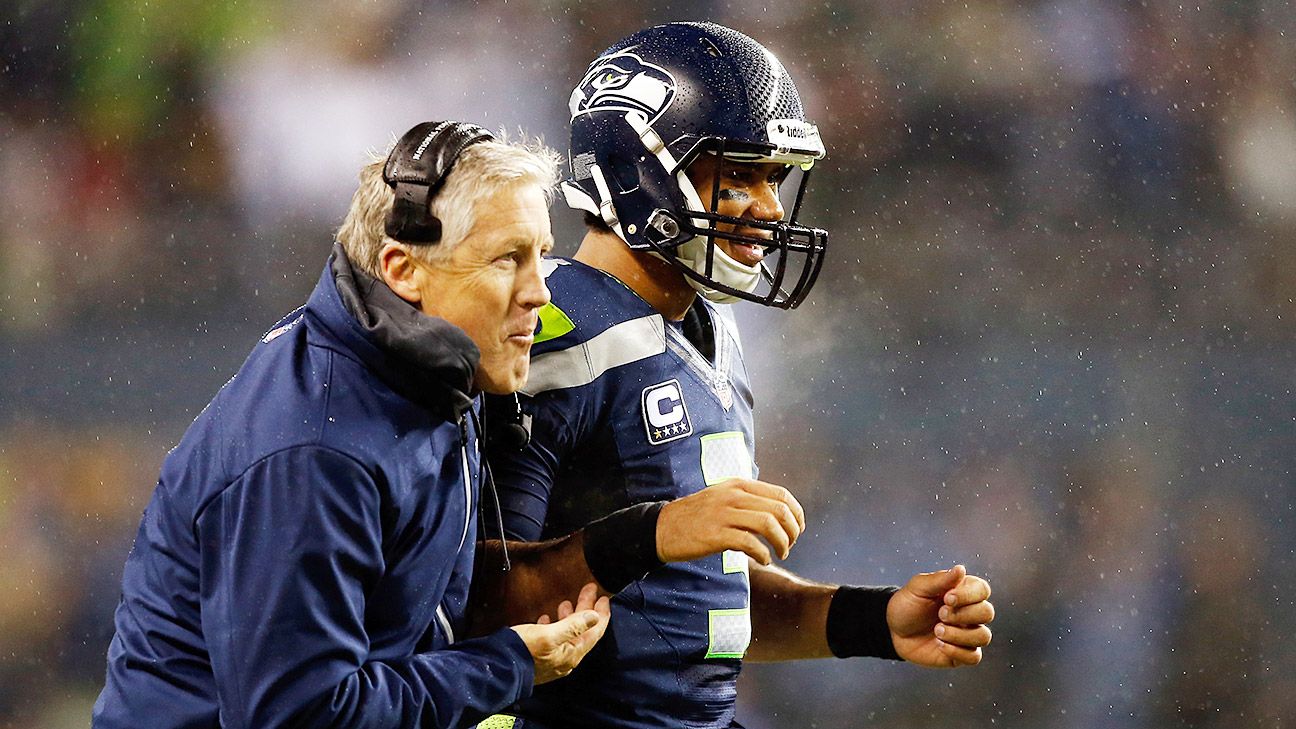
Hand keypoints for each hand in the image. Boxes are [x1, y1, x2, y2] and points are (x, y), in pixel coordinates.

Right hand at [510, 583, 610, 683]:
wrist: (499, 668)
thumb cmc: (524, 650)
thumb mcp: (549, 635)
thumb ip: (573, 625)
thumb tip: (594, 616)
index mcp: (572, 653)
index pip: (595, 632)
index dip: (601, 614)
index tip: (603, 597)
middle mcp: (566, 658)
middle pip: (582, 631)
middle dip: (586, 609)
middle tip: (587, 591)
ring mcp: (553, 658)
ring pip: (567, 634)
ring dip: (570, 616)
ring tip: (567, 603)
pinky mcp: (540, 657)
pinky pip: (553, 639)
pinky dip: (554, 626)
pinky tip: (547, 618)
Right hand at [656, 478, 804, 564]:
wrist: (662, 527)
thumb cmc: (696, 517)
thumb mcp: (723, 498)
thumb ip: (748, 501)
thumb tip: (779, 514)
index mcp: (738, 485)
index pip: (781, 494)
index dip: (797, 513)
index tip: (798, 529)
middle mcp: (733, 495)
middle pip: (779, 509)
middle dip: (792, 530)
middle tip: (790, 545)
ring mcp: (723, 514)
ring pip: (768, 523)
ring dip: (782, 542)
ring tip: (780, 553)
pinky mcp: (715, 534)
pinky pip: (750, 543)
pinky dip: (763, 554)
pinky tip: (763, 560)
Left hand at [886, 565, 993, 666]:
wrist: (893, 630)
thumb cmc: (908, 605)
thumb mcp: (918, 588)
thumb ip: (940, 580)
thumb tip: (961, 569)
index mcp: (963, 592)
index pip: (982, 590)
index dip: (969, 595)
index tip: (947, 598)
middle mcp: (970, 613)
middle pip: (987, 613)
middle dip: (963, 614)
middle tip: (940, 614)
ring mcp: (967, 634)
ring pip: (983, 636)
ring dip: (960, 634)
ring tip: (937, 630)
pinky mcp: (961, 654)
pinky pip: (974, 657)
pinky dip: (958, 651)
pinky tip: (939, 645)